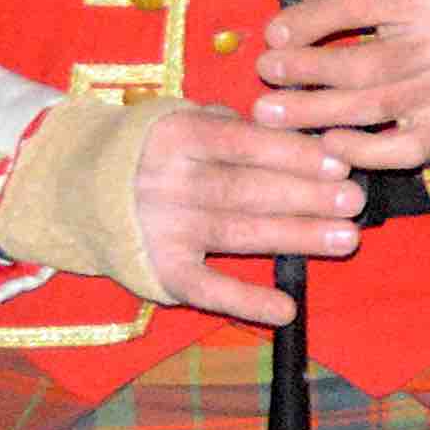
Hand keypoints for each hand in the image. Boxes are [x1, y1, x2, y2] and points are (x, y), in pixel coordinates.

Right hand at [129, 106, 368, 327]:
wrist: (75, 187)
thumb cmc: (155, 149)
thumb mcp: (185, 120)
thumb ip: (235, 126)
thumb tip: (299, 130)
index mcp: (178, 137)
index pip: (243, 144)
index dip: (293, 154)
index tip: (339, 163)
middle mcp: (167, 182)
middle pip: (247, 190)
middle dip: (306, 196)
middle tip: (354, 201)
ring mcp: (163, 228)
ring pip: (237, 233)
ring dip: (295, 237)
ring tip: (347, 239)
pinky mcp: (159, 268)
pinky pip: (205, 288)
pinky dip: (244, 301)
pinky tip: (286, 309)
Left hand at [250, 0, 429, 170]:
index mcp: (422, 0)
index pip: (356, 7)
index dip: (309, 20)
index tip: (273, 33)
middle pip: (360, 63)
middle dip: (304, 70)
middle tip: (265, 72)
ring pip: (372, 106)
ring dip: (315, 112)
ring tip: (270, 112)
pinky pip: (405, 148)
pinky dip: (366, 152)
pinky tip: (330, 144)